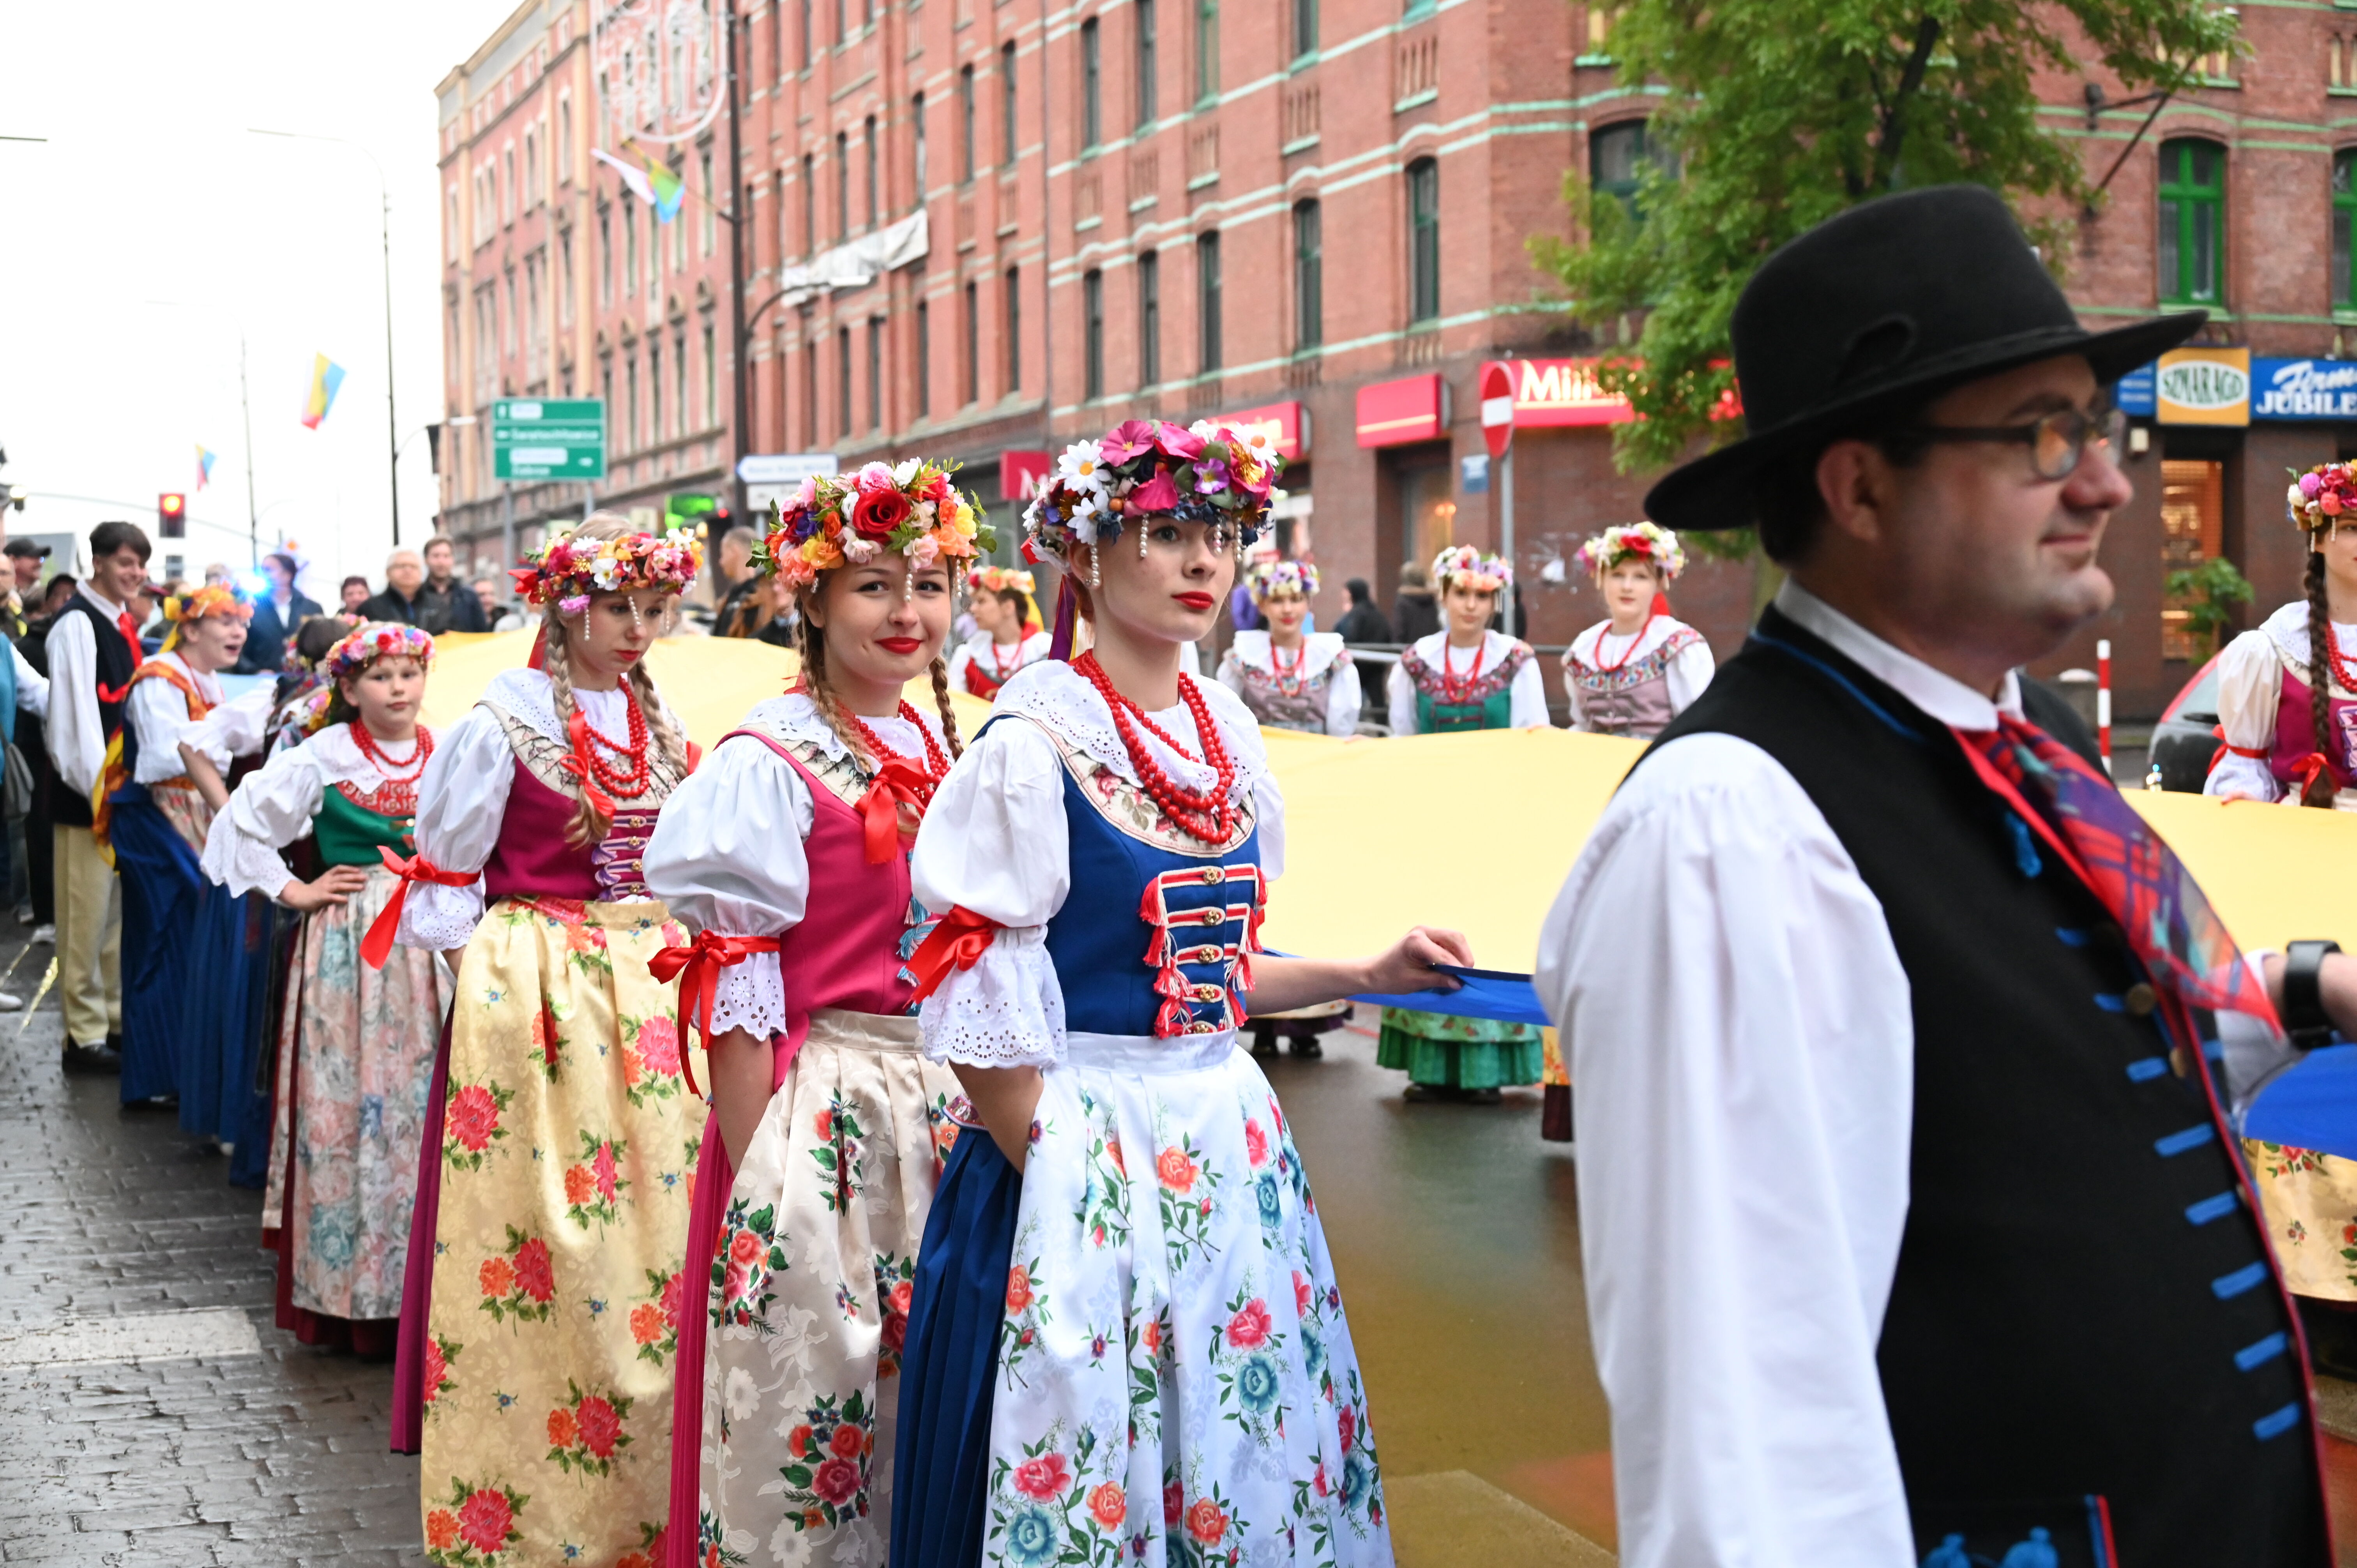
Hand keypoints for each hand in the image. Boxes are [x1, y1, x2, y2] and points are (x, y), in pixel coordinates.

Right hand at [281, 864, 369, 911]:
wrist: (298, 896)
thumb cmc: (314, 890)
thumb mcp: (324, 882)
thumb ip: (335, 881)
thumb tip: (351, 881)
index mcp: (327, 875)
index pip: (339, 868)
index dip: (349, 868)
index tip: (359, 869)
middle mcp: (327, 880)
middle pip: (342, 877)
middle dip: (354, 876)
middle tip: (366, 877)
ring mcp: (324, 888)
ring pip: (339, 886)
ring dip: (351, 886)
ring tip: (361, 887)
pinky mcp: (321, 897)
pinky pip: (332, 897)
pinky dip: (339, 898)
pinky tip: (347, 900)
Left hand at [1358, 925, 1474, 995]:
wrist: (1374, 972)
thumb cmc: (1390, 978)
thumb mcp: (1415, 982)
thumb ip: (1439, 981)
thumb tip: (1459, 983)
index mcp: (1416, 941)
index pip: (1444, 955)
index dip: (1457, 969)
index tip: (1466, 982)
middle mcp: (1422, 931)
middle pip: (1455, 938)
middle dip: (1464, 956)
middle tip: (1468, 975)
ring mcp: (1425, 931)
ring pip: (1454, 938)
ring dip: (1461, 953)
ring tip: (1462, 972)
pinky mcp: (1427, 935)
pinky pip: (1448, 941)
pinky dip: (1455, 952)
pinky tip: (1455, 967)